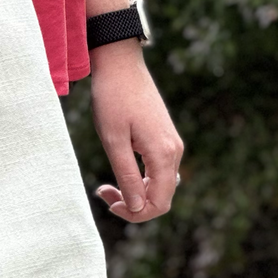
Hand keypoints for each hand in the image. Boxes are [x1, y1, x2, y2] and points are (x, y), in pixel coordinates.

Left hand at [89, 40, 182, 222]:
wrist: (120, 63)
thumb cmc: (112, 98)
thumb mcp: (113, 140)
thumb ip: (128, 176)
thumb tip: (138, 208)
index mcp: (163, 153)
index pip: (159, 203)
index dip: (135, 213)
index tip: (109, 204)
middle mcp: (174, 151)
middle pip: (162, 197)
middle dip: (134, 204)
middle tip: (103, 193)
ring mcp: (171, 143)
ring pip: (160, 185)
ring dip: (136, 192)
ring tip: (107, 185)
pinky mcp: (164, 137)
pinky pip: (158, 170)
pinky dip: (140, 179)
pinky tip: (120, 171)